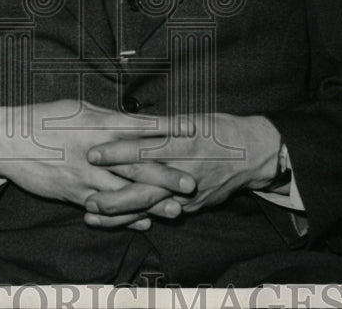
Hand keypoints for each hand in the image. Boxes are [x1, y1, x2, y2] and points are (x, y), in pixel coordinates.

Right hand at [0, 100, 195, 229]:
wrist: (8, 142)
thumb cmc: (45, 119)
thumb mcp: (79, 109)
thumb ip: (107, 118)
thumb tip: (133, 119)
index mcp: (98, 125)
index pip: (139, 127)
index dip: (167, 129)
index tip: (192, 130)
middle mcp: (94, 152)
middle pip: (136, 166)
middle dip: (165, 175)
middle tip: (192, 183)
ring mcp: (84, 176)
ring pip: (124, 193)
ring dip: (151, 203)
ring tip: (176, 210)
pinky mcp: (74, 195)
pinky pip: (105, 209)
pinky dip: (125, 218)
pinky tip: (144, 223)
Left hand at [84, 113, 281, 218]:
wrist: (255, 155)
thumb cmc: (220, 130)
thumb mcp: (191, 119)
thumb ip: (160, 127)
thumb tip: (127, 123)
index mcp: (183, 144)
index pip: (144, 149)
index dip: (117, 153)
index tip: (93, 152)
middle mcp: (184, 171)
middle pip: (143, 187)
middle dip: (113, 195)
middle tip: (86, 197)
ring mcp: (188, 194)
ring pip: (149, 206)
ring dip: (120, 213)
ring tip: (92, 214)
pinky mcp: (192, 206)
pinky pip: (161, 213)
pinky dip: (139, 217)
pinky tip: (118, 221)